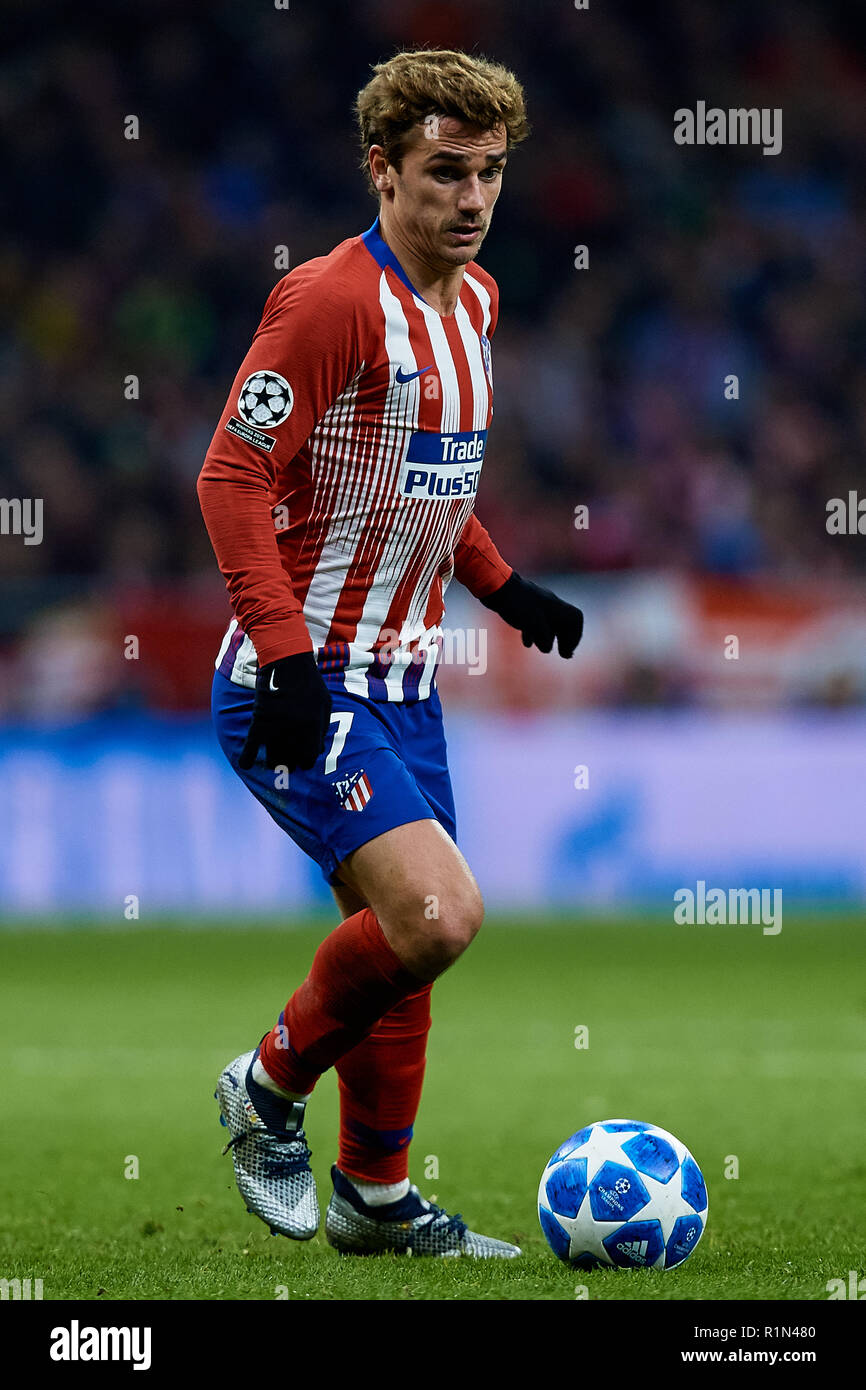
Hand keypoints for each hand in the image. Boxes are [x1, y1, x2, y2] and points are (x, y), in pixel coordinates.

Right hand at [238, 651, 332, 771]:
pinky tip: (246, 764)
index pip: (310, 757)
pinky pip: (250, 748)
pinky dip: (247, 758)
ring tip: (276, 762)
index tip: (304, 759)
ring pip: (273, 759)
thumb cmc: (309, 683)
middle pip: (291, 761)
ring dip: (274, 763)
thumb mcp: (325, 703)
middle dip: (291, 763)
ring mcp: (274, 727)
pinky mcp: (258, 722)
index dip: (307, 760)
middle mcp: (294, 730)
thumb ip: (323, 727)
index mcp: (312, 726)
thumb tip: (319, 749)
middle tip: (290, 760)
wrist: (286, 663)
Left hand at [480, 572, 583, 656]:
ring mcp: (537, 605)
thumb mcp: (533, 625)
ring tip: (544, 649)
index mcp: (555, 607)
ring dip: (549, 637)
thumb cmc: (517, 604)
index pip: (575, 620)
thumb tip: (547, 648)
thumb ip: (544, 638)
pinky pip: (535, 622)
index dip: (575, 636)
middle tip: (563, 654)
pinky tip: (527, 643)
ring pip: (549, 623)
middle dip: (565, 639)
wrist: (496, 587)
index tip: (567, 649)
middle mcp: (549, 605)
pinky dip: (534, 633)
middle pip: (564, 623)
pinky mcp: (524, 607)